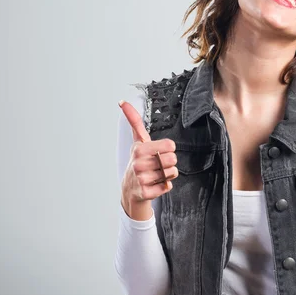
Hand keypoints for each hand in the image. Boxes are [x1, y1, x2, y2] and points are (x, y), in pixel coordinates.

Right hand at [118, 100, 178, 217]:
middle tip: (158, 164)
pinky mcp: (145, 193)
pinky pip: (168, 187)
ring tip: (156, 174)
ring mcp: (141, 179)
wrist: (130, 188)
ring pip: (172, 173)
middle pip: (173, 159)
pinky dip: (165, 186)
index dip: (168, 149)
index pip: (170, 145)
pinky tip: (155, 184)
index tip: (158, 152)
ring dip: (168, 174)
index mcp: (139, 149)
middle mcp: (138, 164)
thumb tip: (122, 101)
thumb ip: (134, 121)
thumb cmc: (138, 161)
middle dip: (169, 162)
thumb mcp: (138, 141)